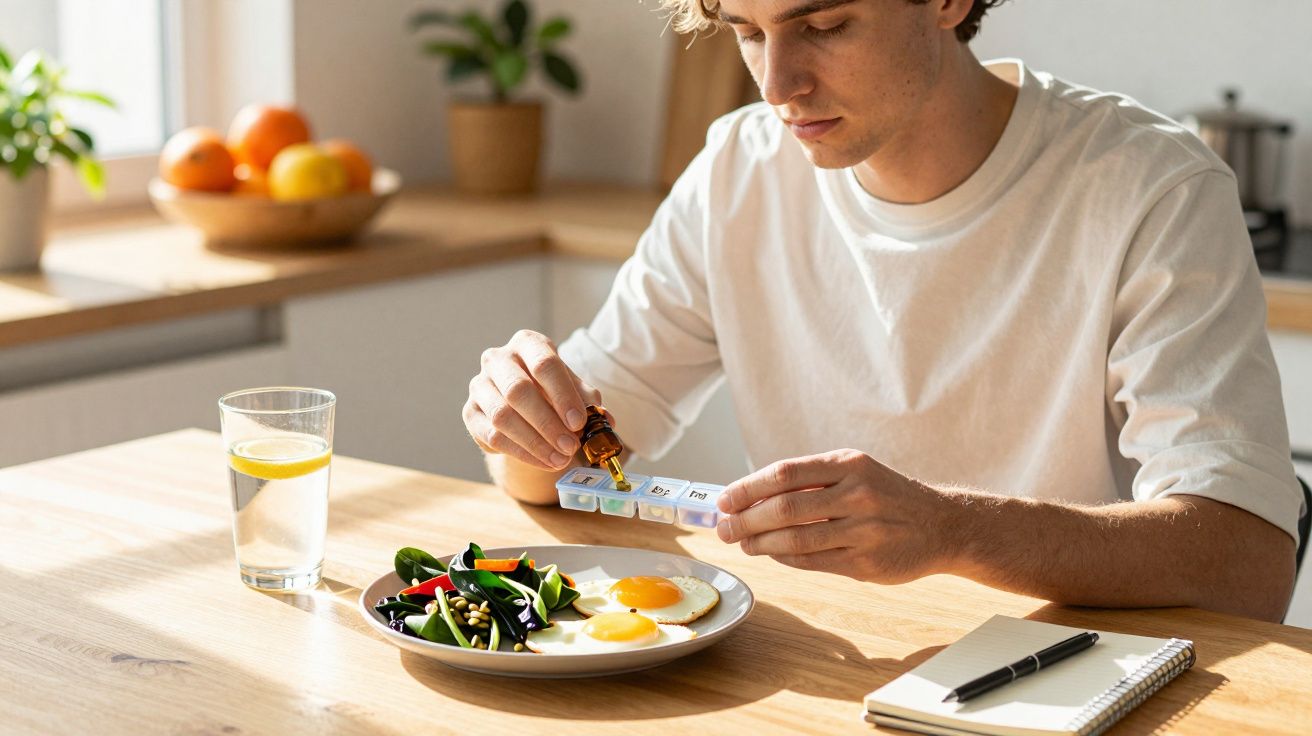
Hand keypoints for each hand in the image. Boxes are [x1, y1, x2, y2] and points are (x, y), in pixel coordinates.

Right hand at [463, 330, 599, 470]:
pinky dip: (521, 452)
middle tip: (570, 446)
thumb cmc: (551, 390)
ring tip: (560, 459)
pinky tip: (543, 461)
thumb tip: (605, 420)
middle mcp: (498, 359)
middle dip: (548, 423)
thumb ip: (587, 400)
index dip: (563, 394)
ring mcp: (480, 385)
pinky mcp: (470, 412)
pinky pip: (492, 436)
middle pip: (519, 390)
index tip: (579, 422)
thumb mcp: (572, 389)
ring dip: (535, 442)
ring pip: (503, 416)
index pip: (544, 363)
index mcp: (527, 344)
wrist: (523, 404)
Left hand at [715, 449, 959, 584]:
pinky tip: (772, 555)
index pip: (784, 473)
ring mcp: (864, 531)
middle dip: (745, 520)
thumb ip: (811, 480)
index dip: (747, 488)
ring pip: (796, 539)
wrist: (942, 525)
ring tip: (743, 544)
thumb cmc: (886, 496)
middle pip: (785, 508)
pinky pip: (813, 562)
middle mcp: (857, 494)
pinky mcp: (866, 563)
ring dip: (760, 544)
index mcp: (849, 464)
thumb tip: (752, 496)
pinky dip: (785, 559)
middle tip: (724, 528)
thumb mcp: (856, 471)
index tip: (724, 500)